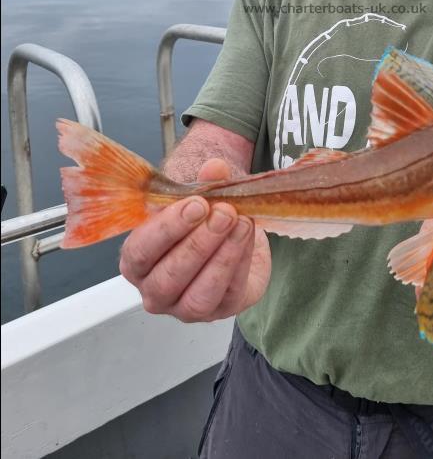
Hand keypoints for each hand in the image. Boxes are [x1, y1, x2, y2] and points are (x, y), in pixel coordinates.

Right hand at [119, 158, 270, 321]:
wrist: (232, 231)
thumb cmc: (202, 217)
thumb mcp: (199, 194)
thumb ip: (204, 182)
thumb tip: (215, 168)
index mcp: (137, 260)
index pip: (140, 252)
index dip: (168, 229)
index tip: (196, 204)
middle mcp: (155, 290)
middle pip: (168, 278)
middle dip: (199, 243)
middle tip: (223, 213)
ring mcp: (185, 308)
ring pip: (198, 296)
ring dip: (222, 257)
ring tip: (240, 224)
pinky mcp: (220, 311)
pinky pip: (228, 295)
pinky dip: (241, 262)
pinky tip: (248, 237)